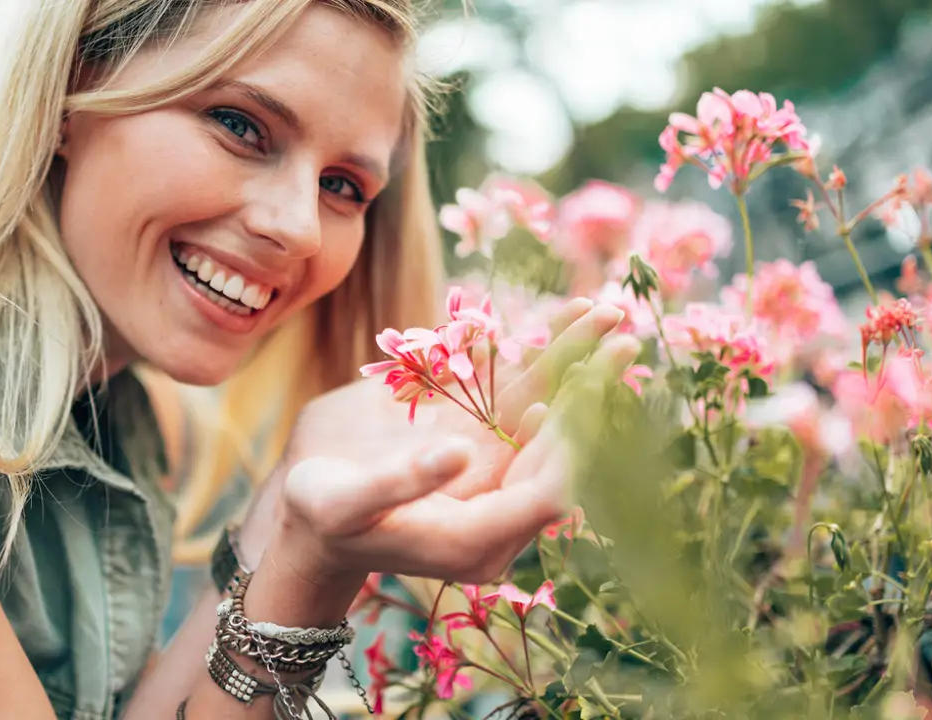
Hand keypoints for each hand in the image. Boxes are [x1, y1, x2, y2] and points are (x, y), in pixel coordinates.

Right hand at [243, 300, 640, 586]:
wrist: (310, 517)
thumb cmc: (321, 518)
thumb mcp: (346, 504)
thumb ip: (402, 482)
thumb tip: (458, 451)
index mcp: (473, 540)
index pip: (542, 495)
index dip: (565, 446)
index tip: (580, 397)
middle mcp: (496, 505)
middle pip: (555, 447)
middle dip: (588, 391)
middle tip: (622, 339)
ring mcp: (488, 467)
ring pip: (541, 410)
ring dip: (574, 363)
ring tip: (606, 313)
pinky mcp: (473, 435)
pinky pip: (511, 393)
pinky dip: (536, 355)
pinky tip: (565, 318)